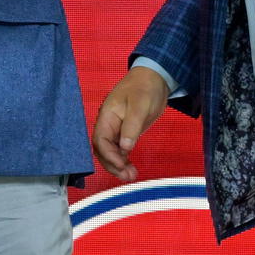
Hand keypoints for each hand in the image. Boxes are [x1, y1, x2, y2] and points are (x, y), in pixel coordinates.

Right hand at [93, 66, 169, 181]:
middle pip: (102, 149)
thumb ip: (132, 127)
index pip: (100, 140)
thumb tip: (125, 147)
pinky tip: (131, 167)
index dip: (108, 155)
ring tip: (131, 176)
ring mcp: (116, 128)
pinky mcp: (125, 131)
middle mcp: (108, 124)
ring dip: (118, 165)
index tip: (121, 165)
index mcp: (107, 115)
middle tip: (128, 176)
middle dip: (112, 164)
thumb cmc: (145, 88)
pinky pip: (119, 149)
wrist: (155, 78)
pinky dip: (123, 160)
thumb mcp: (140, 106)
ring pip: (110, 151)